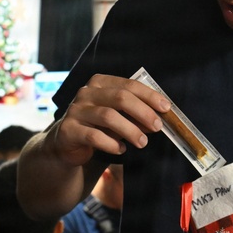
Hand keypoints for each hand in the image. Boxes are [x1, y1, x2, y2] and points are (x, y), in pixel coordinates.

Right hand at [50, 74, 168, 166]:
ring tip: (142, 142)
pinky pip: (94, 136)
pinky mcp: (68, 129)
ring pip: (108, 116)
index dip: (149, 96)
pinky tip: (120, 150)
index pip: (129, 85)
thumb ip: (135, 114)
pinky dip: (111, 144)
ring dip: (130, 130)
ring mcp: (75, 110)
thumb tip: (159, 118)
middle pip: (120, 97)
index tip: (166, 108)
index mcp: (100, 83)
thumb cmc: (97, 126)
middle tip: (157, 127)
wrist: (66, 143)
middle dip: (143, 112)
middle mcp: (86, 93)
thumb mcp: (118, 117)